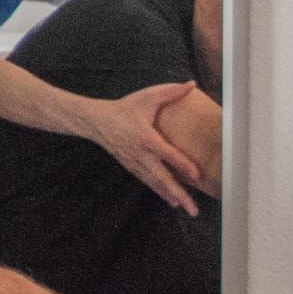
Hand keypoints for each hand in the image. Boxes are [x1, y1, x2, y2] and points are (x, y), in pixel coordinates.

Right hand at [87, 83, 203, 214]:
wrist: (96, 121)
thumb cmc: (123, 109)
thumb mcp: (146, 97)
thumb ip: (170, 92)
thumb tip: (192, 84)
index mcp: (145, 137)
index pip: (167, 154)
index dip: (182, 164)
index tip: (196, 175)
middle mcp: (140, 154)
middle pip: (162, 178)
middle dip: (179, 194)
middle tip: (193, 209)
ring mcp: (134, 162)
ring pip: (155, 183)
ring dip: (171, 196)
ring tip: (186, 208)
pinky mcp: (131, 166)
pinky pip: (148, 181)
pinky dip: (160, 191)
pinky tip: (171, 200)